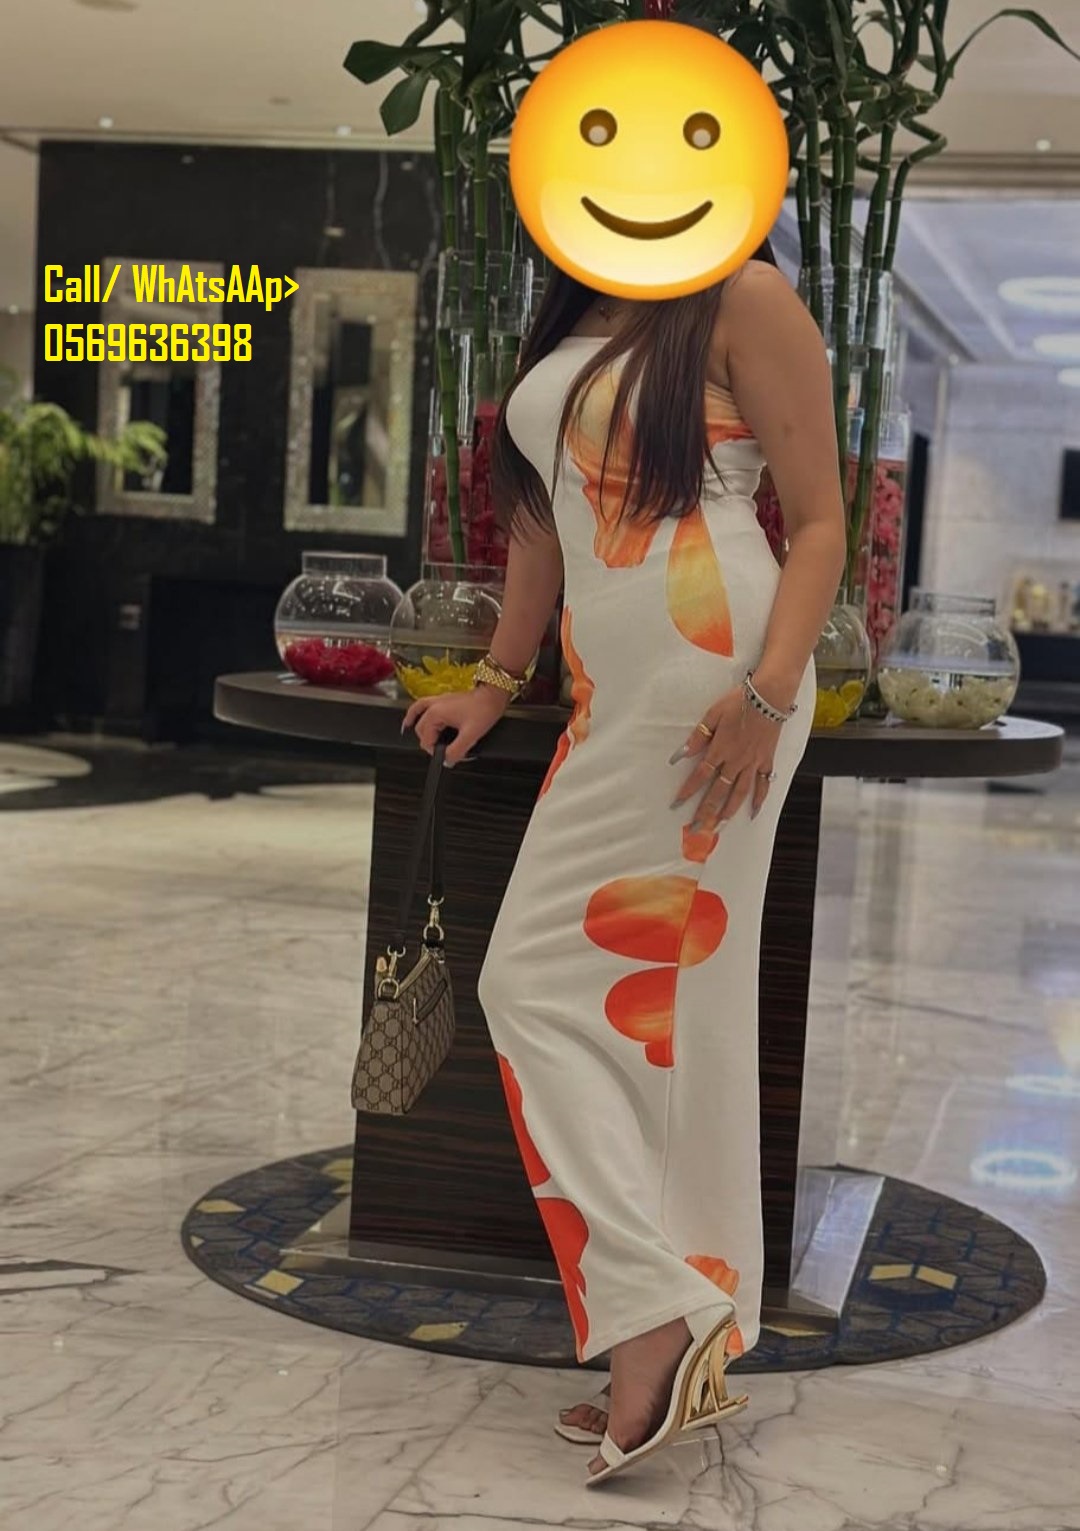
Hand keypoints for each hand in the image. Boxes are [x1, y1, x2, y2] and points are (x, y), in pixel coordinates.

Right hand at [401, 685, 509, 765]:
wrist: (493, 694)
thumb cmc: (484, 709)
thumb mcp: (471, 735)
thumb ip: (457, 750)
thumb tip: (447, 760)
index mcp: (435, 714)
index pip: (426, 740)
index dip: (436, 752)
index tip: (448, 756)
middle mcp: (433, 706)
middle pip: (421, 731)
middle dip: (431, 743)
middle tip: (445, 751)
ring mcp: (437, 701)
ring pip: (418, 718)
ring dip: (420, 730)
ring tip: (423, 742)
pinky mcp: (443, 700)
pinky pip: (422, 707)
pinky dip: (416, 714)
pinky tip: (412, 719)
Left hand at [668, 681, 780, 830]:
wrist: (769, 697)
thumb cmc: (739, 702)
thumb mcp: (713, 715)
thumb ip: (698, 737)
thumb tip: (681, 754)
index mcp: (720, 749)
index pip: (700, 775)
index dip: (687, 791)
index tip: (677, 805)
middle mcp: (736, 761)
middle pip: (719, 791)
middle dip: (706, 811)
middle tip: (697, 828)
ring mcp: (753, 763)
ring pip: (740, 793)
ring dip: (729, 812)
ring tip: (720, 827)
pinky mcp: (767, 761)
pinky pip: (764, 784)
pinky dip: (759, 799)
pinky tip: (753, 812)